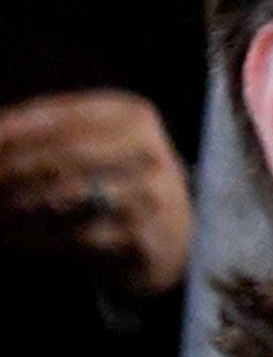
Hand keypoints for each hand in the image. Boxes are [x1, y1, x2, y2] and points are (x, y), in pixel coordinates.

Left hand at [0, 89, 191, 297]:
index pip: (60, 117)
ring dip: (18, 204)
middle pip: (64, 155)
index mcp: (133, 116)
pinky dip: (36, 237)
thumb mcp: (93, 143)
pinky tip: (11, 236)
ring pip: (68, 196)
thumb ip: (44, 134)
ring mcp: (153, 197)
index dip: (12, 131)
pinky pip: (77, 237)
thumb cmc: (113, 179)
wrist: (172, 234)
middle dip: (11, 169)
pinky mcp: (145, 239)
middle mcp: (150, 152)